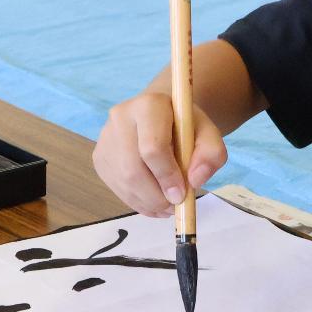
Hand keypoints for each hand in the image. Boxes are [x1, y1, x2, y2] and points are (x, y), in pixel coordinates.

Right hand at [93, 90, 226, 216]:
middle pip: (133, 169)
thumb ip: (211, 154)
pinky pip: (117, 189)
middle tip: (175, 206)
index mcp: (149, 105)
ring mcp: (105, 139)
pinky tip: (154, 200)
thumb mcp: (208, 134)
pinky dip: (138, 203)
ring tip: (168, 205)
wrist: (160, 118)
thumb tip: (194, 181)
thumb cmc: (185, 127)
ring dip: (148, 203)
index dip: (167, 176)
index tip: (182, 194)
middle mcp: (120, 117)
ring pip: (123, 183)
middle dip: (156, 196)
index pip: (152, 147)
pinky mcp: (99, 158)